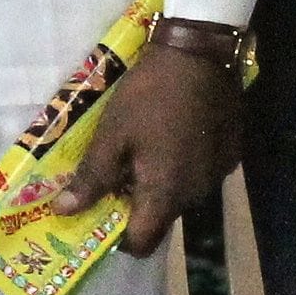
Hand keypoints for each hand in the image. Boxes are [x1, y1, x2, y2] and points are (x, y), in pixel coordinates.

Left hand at [58, 42, 242, 258]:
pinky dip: (180, 164)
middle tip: (111, 174)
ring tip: (138, 149)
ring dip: (158, 182)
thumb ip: (91, 177)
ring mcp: (217, 174)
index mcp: (166, 194)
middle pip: (160, 217)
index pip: (143, 243)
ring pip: (180, 194)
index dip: (118, 239)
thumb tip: (65, 212)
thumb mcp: (112, 134)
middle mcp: (196, 194)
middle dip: (134, 203)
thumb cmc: (149, 95)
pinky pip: (198, 172)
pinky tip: (168, 133)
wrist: (201, 51)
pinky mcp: (229, 153)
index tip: (98, 218)